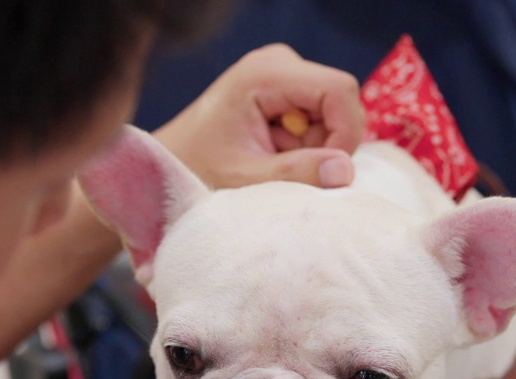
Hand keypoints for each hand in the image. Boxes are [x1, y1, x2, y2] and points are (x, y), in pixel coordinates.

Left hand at [154, 43, 364, 189]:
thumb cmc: (197, 168)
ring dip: (315, 145)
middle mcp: (278, 62)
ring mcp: (281, 72)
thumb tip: (345, 171)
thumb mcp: (246, 178)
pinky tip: (274, 150)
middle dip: (327, 141)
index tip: (326, 170)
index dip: (345, 132)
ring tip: (273, 158)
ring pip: (332, 111)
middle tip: (287, 166)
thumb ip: (297, 173)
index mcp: (265, 73)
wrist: (170, 162)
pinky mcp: (283, 88)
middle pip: (339, 99)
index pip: (339, 89)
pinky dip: (305, 142)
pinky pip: (318, 116)